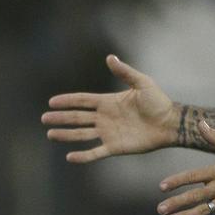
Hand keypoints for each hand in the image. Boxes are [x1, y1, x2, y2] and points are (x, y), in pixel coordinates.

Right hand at [42, 54, 177, 162]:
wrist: (170, 123)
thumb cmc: (158, 101)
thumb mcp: (141, 83)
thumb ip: (124, 72)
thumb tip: (110, 57)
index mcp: (108, 102)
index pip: (82, 101)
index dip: (67, 101)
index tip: (52, 101)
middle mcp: (105, 118)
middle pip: (77, 118)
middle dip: (61, 118)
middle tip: (44, 118)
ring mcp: (108, 133)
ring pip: (81, 134)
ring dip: (66, 135)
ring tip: (50, 134)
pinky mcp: (115, 147)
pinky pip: (95, 152)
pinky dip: (83, 156)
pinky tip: (70, 157)